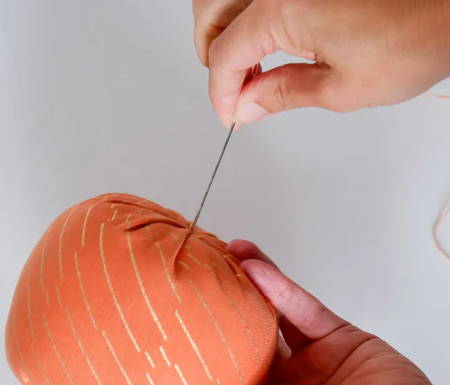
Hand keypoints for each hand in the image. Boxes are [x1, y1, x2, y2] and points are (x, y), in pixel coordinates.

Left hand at [118, 240, 449, 384]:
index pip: (217, 377)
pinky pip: (301, 305)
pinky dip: (277, 284)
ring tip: (221, 257)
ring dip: (248, 285)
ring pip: (271, 314)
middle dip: (221, 308)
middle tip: (194, 280)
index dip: (194, 350)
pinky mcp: (337, 338)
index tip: (168, 322)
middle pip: (243, 337)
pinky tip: (252, 262)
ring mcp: (310, 361)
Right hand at [193, 0, 449, 126]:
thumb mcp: (340, 88)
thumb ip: (280, 94)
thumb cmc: (416, 37)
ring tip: (249, 69)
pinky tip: (266, 42)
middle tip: (233, 91)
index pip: (224, 56)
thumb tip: (246, 107)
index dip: (221, 93)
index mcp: (283, 7)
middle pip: (210, 14)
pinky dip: (249, 17)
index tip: (230, 115)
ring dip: (226, 33)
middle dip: (213, 59)